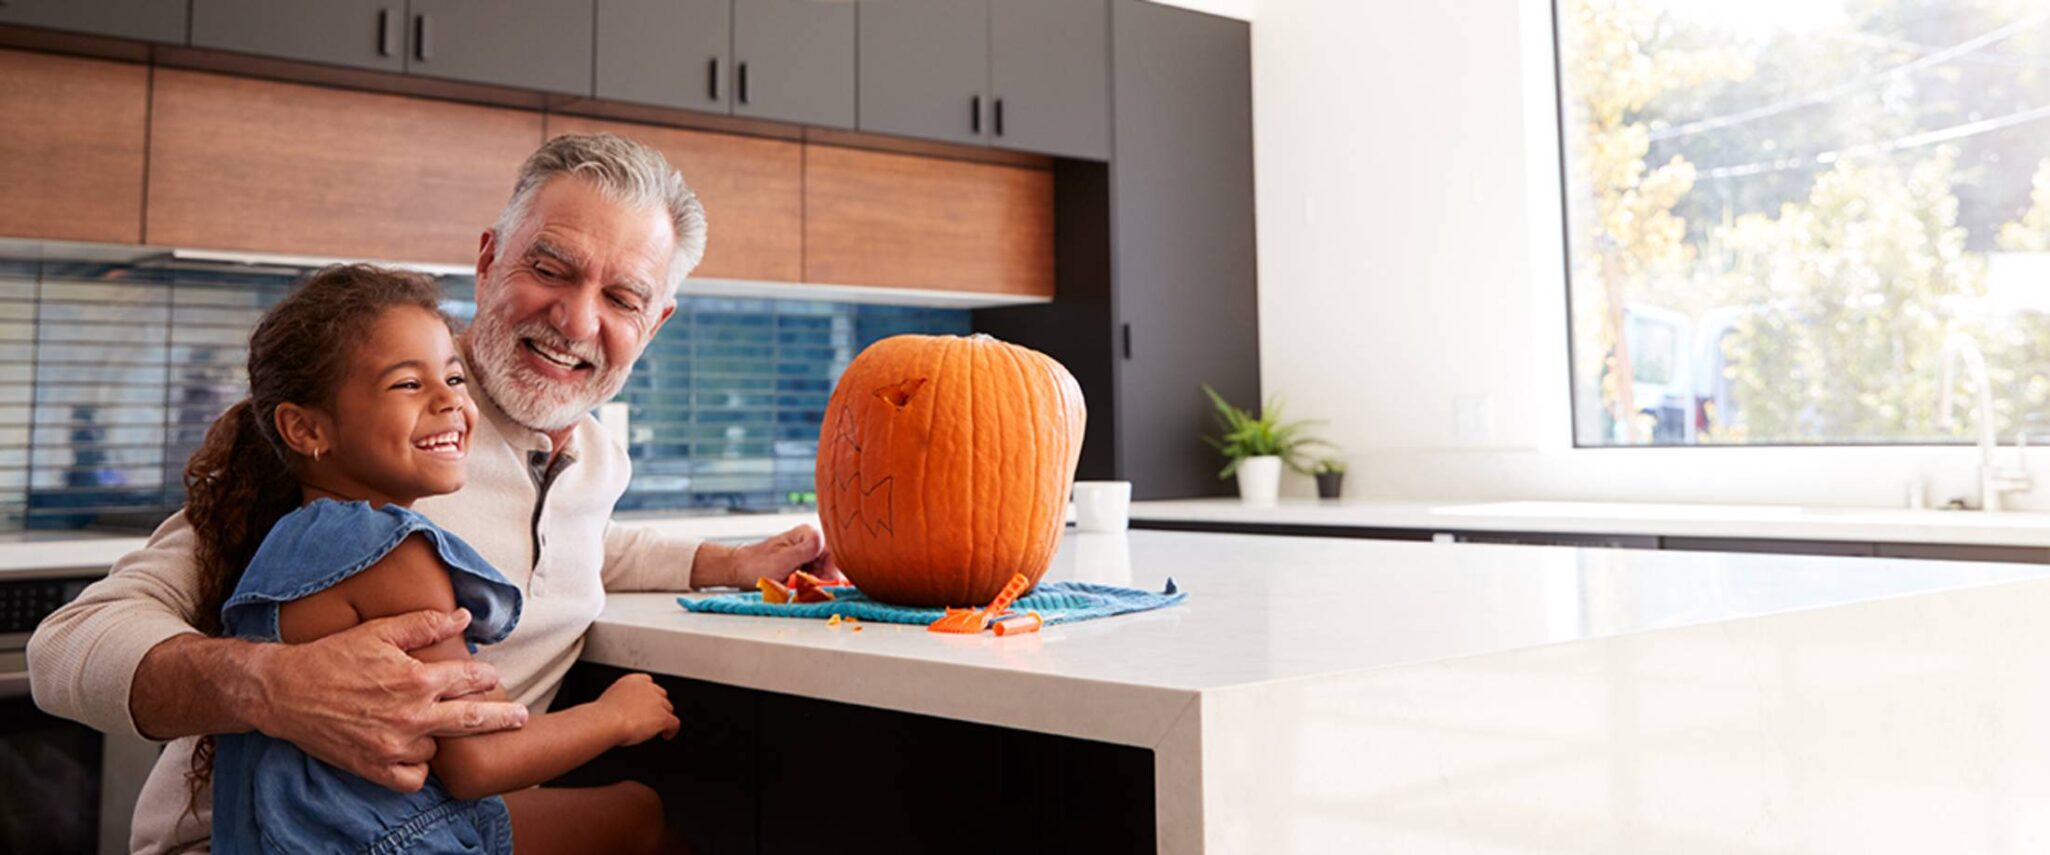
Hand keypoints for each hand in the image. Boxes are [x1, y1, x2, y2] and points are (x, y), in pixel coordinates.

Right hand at [252, 608, 528, 792]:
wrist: (284, 692)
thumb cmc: (332, 657)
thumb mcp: (379, 632)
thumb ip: (425, 625)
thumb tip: (463, 616)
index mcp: (416, 680)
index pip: (469, 679)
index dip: (485, 677)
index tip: (492, 678)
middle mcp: (411, 716)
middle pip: (473, 720)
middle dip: (503, 718)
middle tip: (522, 717)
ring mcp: (394, 746)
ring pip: (438, 749)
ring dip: (438, 737)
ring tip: (429, 726)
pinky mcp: (375, 768)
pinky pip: (413, 778)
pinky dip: (416, 769)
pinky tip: (413, 753)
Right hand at [597, 673, 679, 745]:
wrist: (607, 721)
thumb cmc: (603, 715)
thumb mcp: (612, 698)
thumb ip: (623, 699)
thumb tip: (625, 710)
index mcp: (633, 680)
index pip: (648, 682)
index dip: (649, 694)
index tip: (646, 702)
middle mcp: (648, 688)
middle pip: (661, 695)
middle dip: (657, 705)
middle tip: (651, 717)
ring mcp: (657, 702)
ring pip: (668, 709)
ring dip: (663, 717)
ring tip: (657, 728)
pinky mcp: (663, 716)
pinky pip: (674, 723)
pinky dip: (671, 730)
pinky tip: (666, 735)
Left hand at [727, 524, 841, 586]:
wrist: (740, 569)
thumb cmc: (757, 564)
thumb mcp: (783, 558)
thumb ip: (805, 550)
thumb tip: (822, 542)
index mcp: (808, 534)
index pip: (833, 555)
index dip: (828, 573)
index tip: (820, 586)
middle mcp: (809, 542)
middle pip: (828, 566)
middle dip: (817, 581)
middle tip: (802, 589)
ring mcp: (806, 554)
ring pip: (820, 575)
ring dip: (809, 585)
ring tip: (792, 587)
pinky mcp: (801, 565)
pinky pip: (811, 578)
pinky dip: (803, 586)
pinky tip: (791, 586)